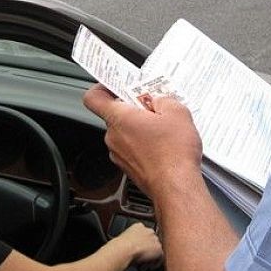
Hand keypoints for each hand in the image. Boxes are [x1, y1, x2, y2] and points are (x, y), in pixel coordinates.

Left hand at [83, 85, 202, 200]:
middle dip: (134, 109)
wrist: (176, 186)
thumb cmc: (173, 154)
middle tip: (153, 107)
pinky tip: (163, 144)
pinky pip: (131, 148)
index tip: (113, 85)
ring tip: (163, 128)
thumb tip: (161, 100)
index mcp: (119, 119)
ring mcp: (119, 154)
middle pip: (115, 114)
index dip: (101, 88)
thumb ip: (164, 99)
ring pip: (125, 133)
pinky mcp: (129, 167)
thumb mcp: (177, 112)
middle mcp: (113, 137)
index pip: (93, 98)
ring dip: (140, 127)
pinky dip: (144, 143)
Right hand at [113, 221, 162, 266]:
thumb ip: (130, 240)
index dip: (142, 244)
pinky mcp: (158, 248)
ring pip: (156, 249)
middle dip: (148, 250)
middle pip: (152, 241)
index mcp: (139, 226)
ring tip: (143, 264)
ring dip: (150, 258)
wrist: (124, 249)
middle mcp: (148, 230)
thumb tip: (130, 248)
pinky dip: (155, 263)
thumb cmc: (120, 246)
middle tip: (142, 259)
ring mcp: (154, 239)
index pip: (144, 234)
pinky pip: (160, 257)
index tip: (138, 251)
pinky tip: (148, 267)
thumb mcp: (123, 239)